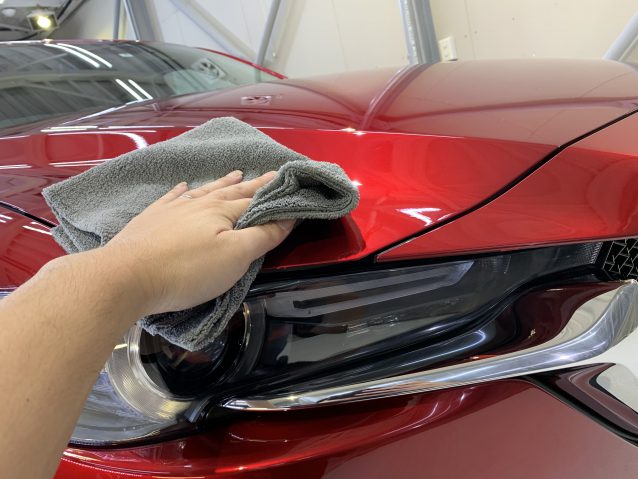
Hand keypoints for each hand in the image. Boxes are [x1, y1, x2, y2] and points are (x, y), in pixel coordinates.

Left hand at [103, 170, 292, 316]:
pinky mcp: (150, 220)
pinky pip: (171, 198)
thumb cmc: (187, 270)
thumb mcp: (236, 256)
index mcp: (221, 211)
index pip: (255, 201)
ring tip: (234, 174)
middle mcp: (197, 204)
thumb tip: (288, 217)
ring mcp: (171, 209)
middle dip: (252, 184)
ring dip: (221, 183)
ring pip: (203, 191)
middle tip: (268, 174)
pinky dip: (181, 191)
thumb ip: (264, 236)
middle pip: (231, 191)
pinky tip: (183, 187)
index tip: (287, 186)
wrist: (126, 277)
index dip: (273, 196)